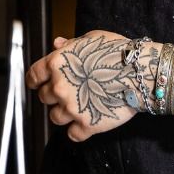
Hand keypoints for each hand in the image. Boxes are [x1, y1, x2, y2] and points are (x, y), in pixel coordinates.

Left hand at [24, 30, 138, 141]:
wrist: (140, 72)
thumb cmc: (117, 51)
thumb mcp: (91, 38)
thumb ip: (71, 44)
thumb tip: (57, 44)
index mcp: (57, 64)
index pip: (33, 76)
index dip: (35, 81)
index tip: (37, 84)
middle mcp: (60, 87)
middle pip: (44, 98)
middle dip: (53, 96)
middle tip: (68, 92)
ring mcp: (72, 108)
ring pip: (55, 118)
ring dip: (64, 113)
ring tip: (79, 106)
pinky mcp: (87, 125)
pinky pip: (72, 135)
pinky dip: (77, 130)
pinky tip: (87, 121)